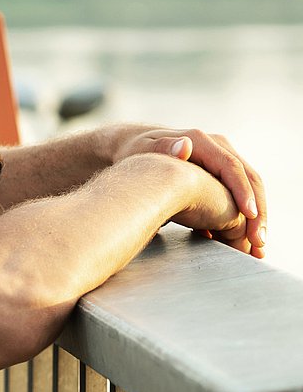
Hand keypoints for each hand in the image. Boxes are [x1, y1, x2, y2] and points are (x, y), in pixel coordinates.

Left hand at [112, 124, 266, 257]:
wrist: (134, 148)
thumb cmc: (135, 151)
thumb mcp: (142, 150)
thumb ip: (162, 149)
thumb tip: (185, 146)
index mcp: (203, 143)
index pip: (231, 168)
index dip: (243, 192)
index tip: (248, 216)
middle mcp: (218, 150)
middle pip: (249, 180)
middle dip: (257, 213)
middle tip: (258, 242)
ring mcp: (221, 162)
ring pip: (248, 191)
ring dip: (255, 220)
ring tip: (257, 248)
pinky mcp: (218, 177)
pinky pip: (237, 198)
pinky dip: (243, 220)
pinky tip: (244, 243)